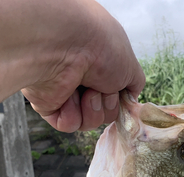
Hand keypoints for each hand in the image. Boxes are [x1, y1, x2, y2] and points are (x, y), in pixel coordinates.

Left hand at [22, 0, 144, 131]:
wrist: (67, 45)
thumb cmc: (101, 47)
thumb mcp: (130, 65)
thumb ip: (134, 84)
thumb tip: (130, 100)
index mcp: (99, 66)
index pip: (115, 96)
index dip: (120, 100)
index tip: (119, 90)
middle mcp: (82, 78)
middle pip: (105, 112)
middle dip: (108, 105)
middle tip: (101, 86)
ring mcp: (65, 92)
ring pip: (89, 121)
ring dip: (93, 109)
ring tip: (86, 91)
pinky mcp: (49, 106)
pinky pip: (70, 124)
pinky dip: (73, 115)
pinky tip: (68, 97)